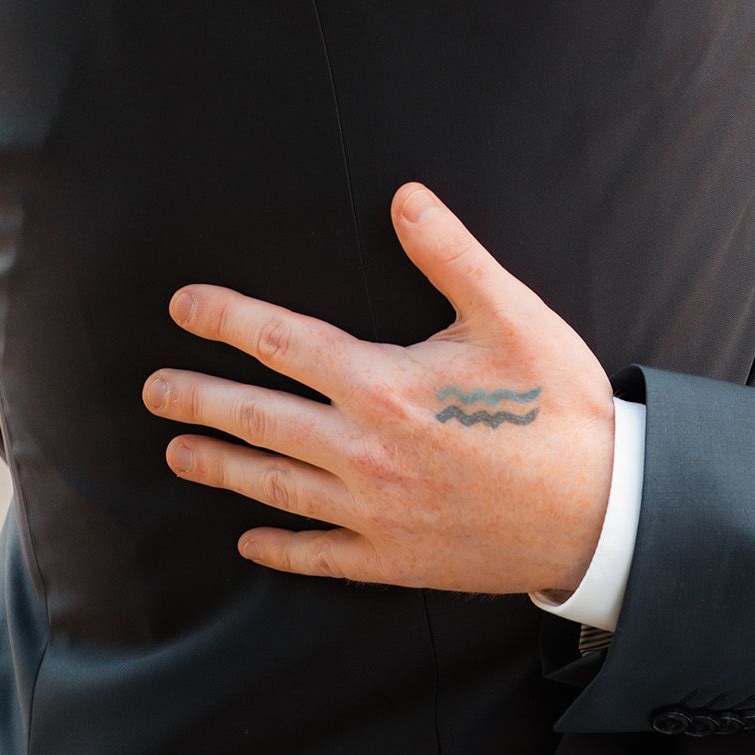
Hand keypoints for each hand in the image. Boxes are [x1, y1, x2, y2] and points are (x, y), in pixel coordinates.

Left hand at [145, 185, 616, 597]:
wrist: (601, 510)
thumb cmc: (558, 407)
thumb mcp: (513, 316)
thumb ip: (451, 255)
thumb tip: (405, 197)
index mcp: (383, 385)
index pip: (281, 344)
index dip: (226, 320)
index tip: (184, 306)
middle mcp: (363, 451)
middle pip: (257, 418)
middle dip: (198, 397)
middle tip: (153, 387)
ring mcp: (373, 512)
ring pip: (274, 486)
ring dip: (220, 466)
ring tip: (176, 451)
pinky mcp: (393, 557)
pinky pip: (318, 554)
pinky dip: (278, 547)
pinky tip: (249, 541)